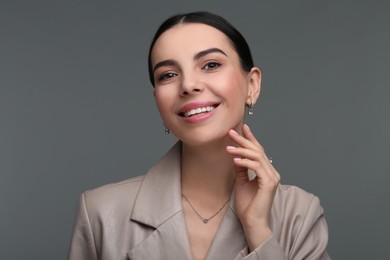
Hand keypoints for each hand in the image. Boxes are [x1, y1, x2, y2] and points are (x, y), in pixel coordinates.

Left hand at [226, 124, 279, 250]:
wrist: (253, 222)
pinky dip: (245, 162)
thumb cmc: (248, 205)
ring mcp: (272, 177)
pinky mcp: (269, 183)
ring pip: (257, 157)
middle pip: (258, 151)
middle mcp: (272, 172)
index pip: (259, 151)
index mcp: (267, 172)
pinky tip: (235, 160)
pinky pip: (256, 167)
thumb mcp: (242, 182)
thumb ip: (242, 169)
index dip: (251, 138)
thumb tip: (236, 156)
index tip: (242, 128)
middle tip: (231, 132)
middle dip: (244, 140)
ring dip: (241, 150)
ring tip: (228, 148)